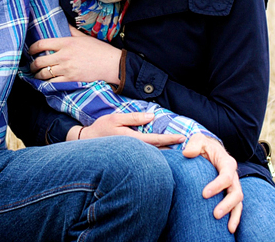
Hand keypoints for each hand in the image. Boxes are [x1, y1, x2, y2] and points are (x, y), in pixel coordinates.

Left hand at [29, 27, 121, 84]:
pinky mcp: (71, 80)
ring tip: (37, 75)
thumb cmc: (99, 49)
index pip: (41, 44)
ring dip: (38, 75)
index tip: (30, 51)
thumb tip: (63, 24)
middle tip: (31, 66)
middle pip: (40, 61)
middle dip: (32, 65)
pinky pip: (53, 84)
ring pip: (44, 74)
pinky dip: (46, 84)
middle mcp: (64, 55)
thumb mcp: (84, 37)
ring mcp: (67, 69)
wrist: (112, 64)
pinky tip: (45, 84)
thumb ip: (71, 31)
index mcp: (66, 42)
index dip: (32, 48)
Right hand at [71, 112, 186, 146]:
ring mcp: (131, 156)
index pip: (155, 140)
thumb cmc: (100, 128)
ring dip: (166, 154)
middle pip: (157, 151)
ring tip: (180, 151)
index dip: (169, 139)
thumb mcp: (115, 118)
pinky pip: (145, 157)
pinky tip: (163, 155)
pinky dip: (156, 155)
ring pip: (152, 156)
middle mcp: (134, 150)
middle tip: (188, 146)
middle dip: (172, 149)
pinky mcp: (129, 158)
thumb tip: (151, 116)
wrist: (86, 144)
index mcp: (132, 139)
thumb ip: (134, 118)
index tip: (182, 137)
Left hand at [183, 132, 242, 233]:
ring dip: (233, 215)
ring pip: (238, 202)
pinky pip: (236, 207)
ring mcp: (233, 185)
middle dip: (227, 204)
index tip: (204, 194)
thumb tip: (187, 154)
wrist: (209, 150)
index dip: (217, 186)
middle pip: (236, 192)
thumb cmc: (203, 146)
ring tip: (228, 228)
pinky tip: (229, 229)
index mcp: (227, 163)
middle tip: (215, 214)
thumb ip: (194, 145)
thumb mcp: (198, 140)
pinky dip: (234, 218)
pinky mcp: (230, 193)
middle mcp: (233, 175)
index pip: (226, 176)